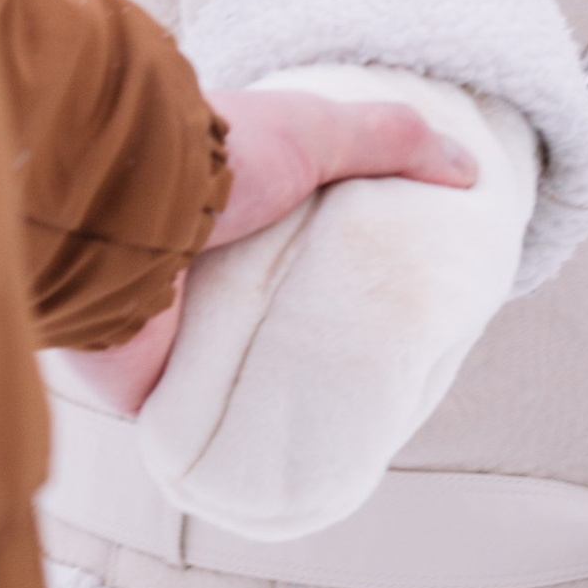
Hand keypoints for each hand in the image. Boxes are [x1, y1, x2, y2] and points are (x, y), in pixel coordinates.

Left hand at [61, 79, 479, 420]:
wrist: (118, 207)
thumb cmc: (210, 156)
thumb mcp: (315, 128)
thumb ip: (390, 141)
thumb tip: (469, 167)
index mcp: (226, 207)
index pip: (287, 244)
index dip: (330, 265)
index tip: (380, 291)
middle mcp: (192, 268)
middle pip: (262, 315)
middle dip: (304, 339)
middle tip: (367, 365)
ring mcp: (169, 330)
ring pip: (231, 377)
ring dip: (269, 393)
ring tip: (341, 421)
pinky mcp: (148, 387)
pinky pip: (197, 430)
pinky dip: (230, 442)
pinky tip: (281, 459)